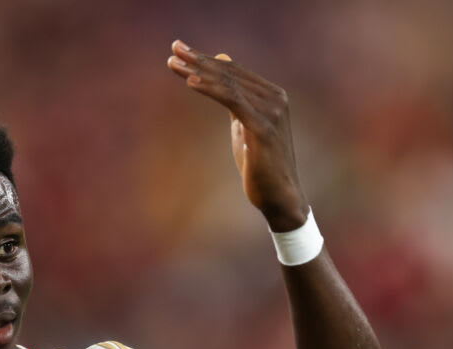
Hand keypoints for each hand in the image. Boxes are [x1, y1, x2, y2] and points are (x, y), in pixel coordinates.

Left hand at [167, 40, 308, 230]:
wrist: (278, 195)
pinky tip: (191, 82)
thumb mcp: (245, 126)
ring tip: (175, 64)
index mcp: (272, 95)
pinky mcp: (263, 127)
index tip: (179, 50)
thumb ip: (236, 100)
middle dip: (198, 60)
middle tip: (173, 49)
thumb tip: (225, 73)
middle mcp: (275, 98)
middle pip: (230, 73)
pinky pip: (232, 101)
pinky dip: (211, 90)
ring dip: (199, 72)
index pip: (234, 71)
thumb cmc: (260, 163)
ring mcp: (271, 112)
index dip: (205, 59)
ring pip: (229, 84)